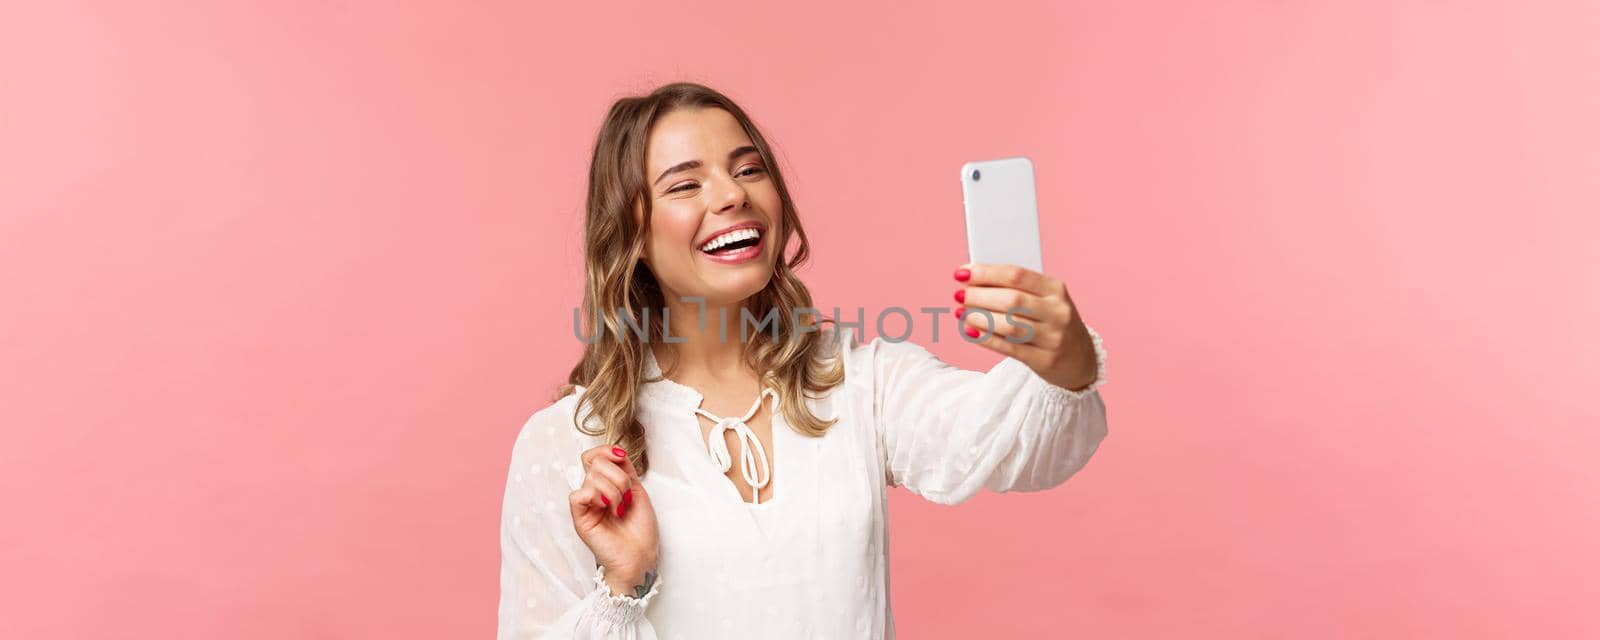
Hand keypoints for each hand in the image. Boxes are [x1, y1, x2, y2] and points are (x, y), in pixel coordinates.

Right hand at [568, 445, 658, 595]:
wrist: (641, 555)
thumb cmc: (641, 529)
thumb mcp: (637, 490)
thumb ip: (625, 469)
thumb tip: (616, 450)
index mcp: (605, 484)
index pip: (594, 455)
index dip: (607, 450)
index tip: (622, 457)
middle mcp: (593, 492)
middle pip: (595, 462)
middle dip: (618, 476)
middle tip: (627, 497)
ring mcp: (586, 505)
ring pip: (591, 477)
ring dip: (614, 491)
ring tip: (620, 508)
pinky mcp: (580, 518)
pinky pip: (578, 495)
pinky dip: (597, 498)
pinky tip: (608, 510)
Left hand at [952, 263, 1098, 390]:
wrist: (1081, 359)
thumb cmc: (1052, 322)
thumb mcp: (1045, 300)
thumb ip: (1016, 289)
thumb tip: (974, 279)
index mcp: (1056, 289)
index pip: (1016, 275)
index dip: (986, 273)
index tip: (962, 273)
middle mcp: (1058, 312)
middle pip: (1011, 300)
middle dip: (979, 296)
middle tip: (959, 295)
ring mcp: (1053, 338)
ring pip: (1009, 325)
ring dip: (979, 317)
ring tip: (961, 312)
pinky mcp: (1045, 360)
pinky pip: (1009, 348)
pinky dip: (986, 338)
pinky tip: (970, 331)